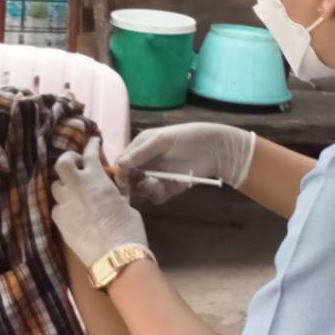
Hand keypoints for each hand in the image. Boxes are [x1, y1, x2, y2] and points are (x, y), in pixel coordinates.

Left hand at [53, 136, 147, 268]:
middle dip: (69, 161)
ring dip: (65, 185)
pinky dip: (64, 206)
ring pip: (56, 186)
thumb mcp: (127, 204)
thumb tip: (114, 190)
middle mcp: (76, 188)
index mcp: (97, 180)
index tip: (93, 141)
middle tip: (78, 166)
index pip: (89, 154)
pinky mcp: (59, 222)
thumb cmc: (129, 230)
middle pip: (61, 163)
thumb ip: (116, 192)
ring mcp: (64, 205)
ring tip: (75, 191)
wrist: (116, 258)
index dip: (91, 145)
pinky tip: (73, 212)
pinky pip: (57, 207)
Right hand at [119, 123, 256, 203]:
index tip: (123, 179)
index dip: (120, 172)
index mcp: (140, 147)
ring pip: (141, 189)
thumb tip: (119, 165)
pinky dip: (157, 196)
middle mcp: (146, 162)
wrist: (214, 149)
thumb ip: (140, 152)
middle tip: (134, 187)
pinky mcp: (169, 188)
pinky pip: (156, 197)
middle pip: (129, 178)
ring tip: (156, 184)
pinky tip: (164, 189)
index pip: (122, 162)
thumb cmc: (187, 138)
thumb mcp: (161, 140)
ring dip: (145, 189)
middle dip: (130, 184)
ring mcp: (157, 176)